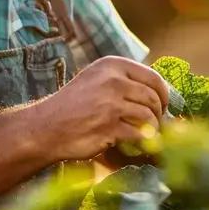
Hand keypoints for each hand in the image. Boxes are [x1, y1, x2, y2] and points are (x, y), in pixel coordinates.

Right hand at [35, 56, 169, 160]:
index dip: (163, 94)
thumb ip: (124, 80)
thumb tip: (160, 93)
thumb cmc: (73, 105)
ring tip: (145, 134)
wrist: (45, 127)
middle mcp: (113, 81)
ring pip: (149, 116)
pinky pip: (140, 134)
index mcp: (112, 65)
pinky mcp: (109, 126)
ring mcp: (111, 104)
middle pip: (153, 98)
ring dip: (152, 129)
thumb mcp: (96, 79)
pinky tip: (137, 144)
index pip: (153, 77)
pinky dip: (143, 141)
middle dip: (158, 114)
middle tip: (154, 123)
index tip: (162, 105)